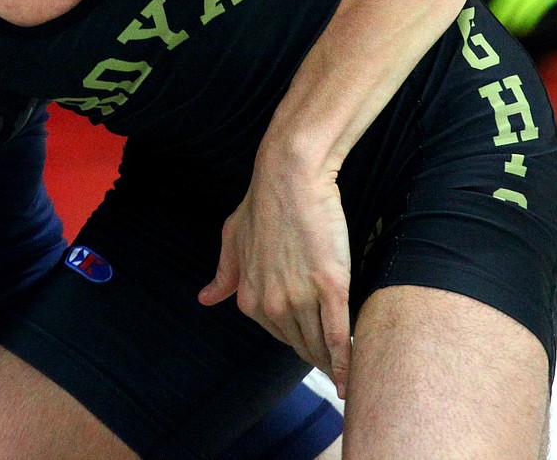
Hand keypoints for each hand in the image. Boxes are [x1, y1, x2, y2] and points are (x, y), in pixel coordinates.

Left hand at [198, 150, 351, 398]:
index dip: (295, 339)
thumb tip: (206, 299)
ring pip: (319, 343)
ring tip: (346, 375)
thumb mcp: (233, 238)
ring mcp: (301, 298)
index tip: (310, 346)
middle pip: (299, 343)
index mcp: (248, 296)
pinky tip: (350, 378)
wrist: (289, 178)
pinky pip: (338, 335)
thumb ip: (224, 273)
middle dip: (314, 354)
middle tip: (330, 364)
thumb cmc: (263, 204)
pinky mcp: (331, 288)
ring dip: (331, 361)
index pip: (277, 334)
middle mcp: (272, 303)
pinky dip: (345, 361)